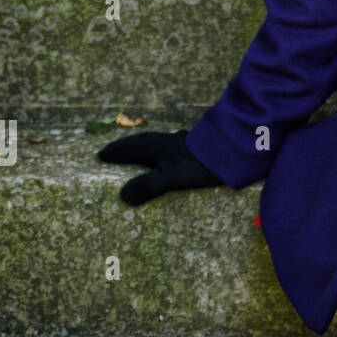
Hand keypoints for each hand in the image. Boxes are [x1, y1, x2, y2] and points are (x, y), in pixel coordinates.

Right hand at [97, 129, 223, 205]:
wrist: (237, 150)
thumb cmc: (202, 165)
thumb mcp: (172, 178)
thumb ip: (148, 186)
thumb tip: (123, 196)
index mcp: (158, 148)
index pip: (130, 149)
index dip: (115, 153)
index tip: (100, 155)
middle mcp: (168, 141)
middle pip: (142, 141)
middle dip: (127, 146)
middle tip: (114, 150)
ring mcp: (183, 141)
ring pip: (157, 141)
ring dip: (144, 145)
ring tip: (138, 151)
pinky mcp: (197, 145)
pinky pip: (171, 145)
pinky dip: (162, 149)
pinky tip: (170, 153)